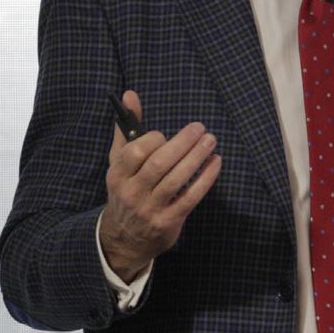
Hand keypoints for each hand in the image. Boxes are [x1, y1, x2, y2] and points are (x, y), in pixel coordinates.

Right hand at [99, 90, 221, 282]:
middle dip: (182, 143)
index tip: (165, 135)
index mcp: (118, 174)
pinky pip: (190, 196)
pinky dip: (205, 178)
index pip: (136, 152)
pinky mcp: (169, 221)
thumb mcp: (119, 161)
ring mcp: (150, 208)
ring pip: (176, 179)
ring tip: (211, 140)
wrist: (124, 239)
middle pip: (159, 164)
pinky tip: (215, 162)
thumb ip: (126, 128)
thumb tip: (129, 94)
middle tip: (200, 128)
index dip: (154, 139)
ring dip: (196, 157)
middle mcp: (132, 192)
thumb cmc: (126, 189)